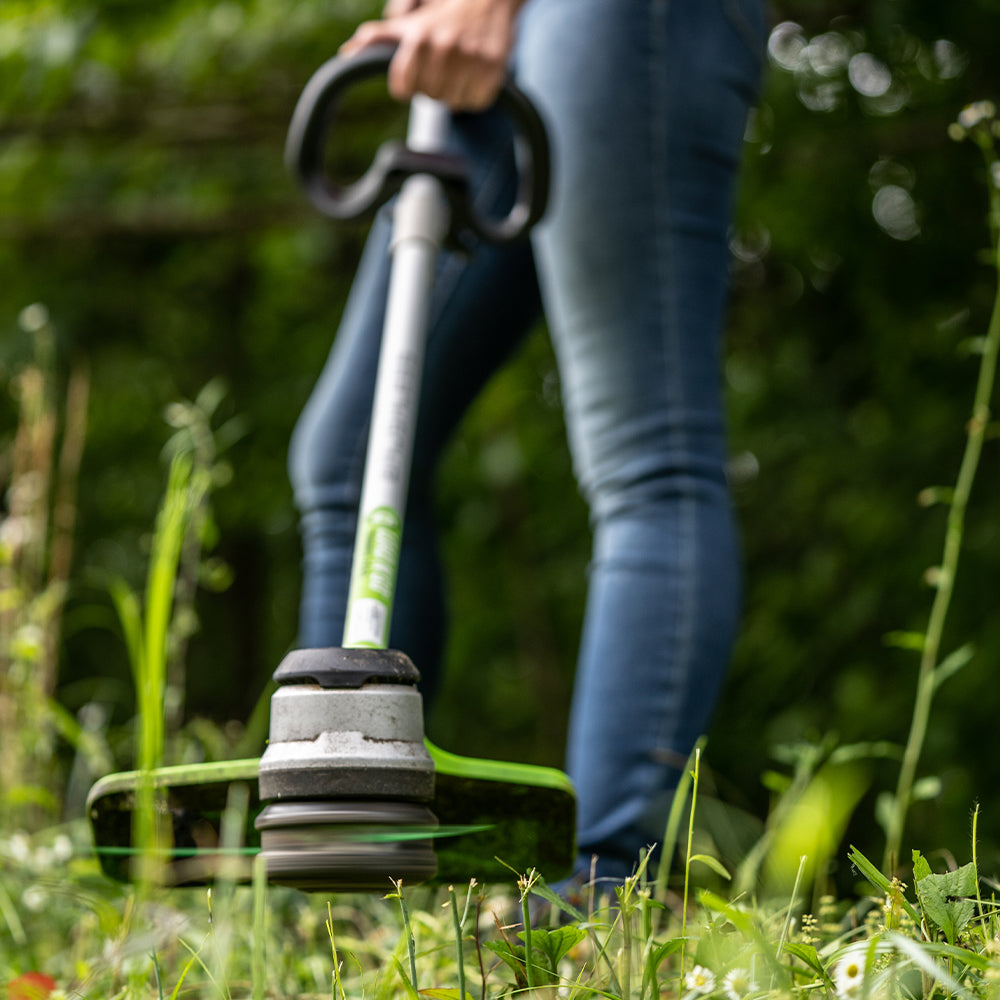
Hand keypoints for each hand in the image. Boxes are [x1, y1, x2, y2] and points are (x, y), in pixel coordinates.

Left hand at [340, 0, 522, 110]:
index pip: (402, 89)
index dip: (408, 86)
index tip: (416, 75)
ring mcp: (470, 57)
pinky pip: (476, 102)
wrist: (488, 1)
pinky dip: (474, 96)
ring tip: (458, 72)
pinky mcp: (493, 67)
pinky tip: (474, 76)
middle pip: (427, 97)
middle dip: (432, 87)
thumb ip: (376, 38)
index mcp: (418, 38)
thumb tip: (346, 53)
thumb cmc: (441, 17)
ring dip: (453, 93)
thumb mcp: (408, 25)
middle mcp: (443, 46)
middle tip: (441, 69)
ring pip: (452, 103)